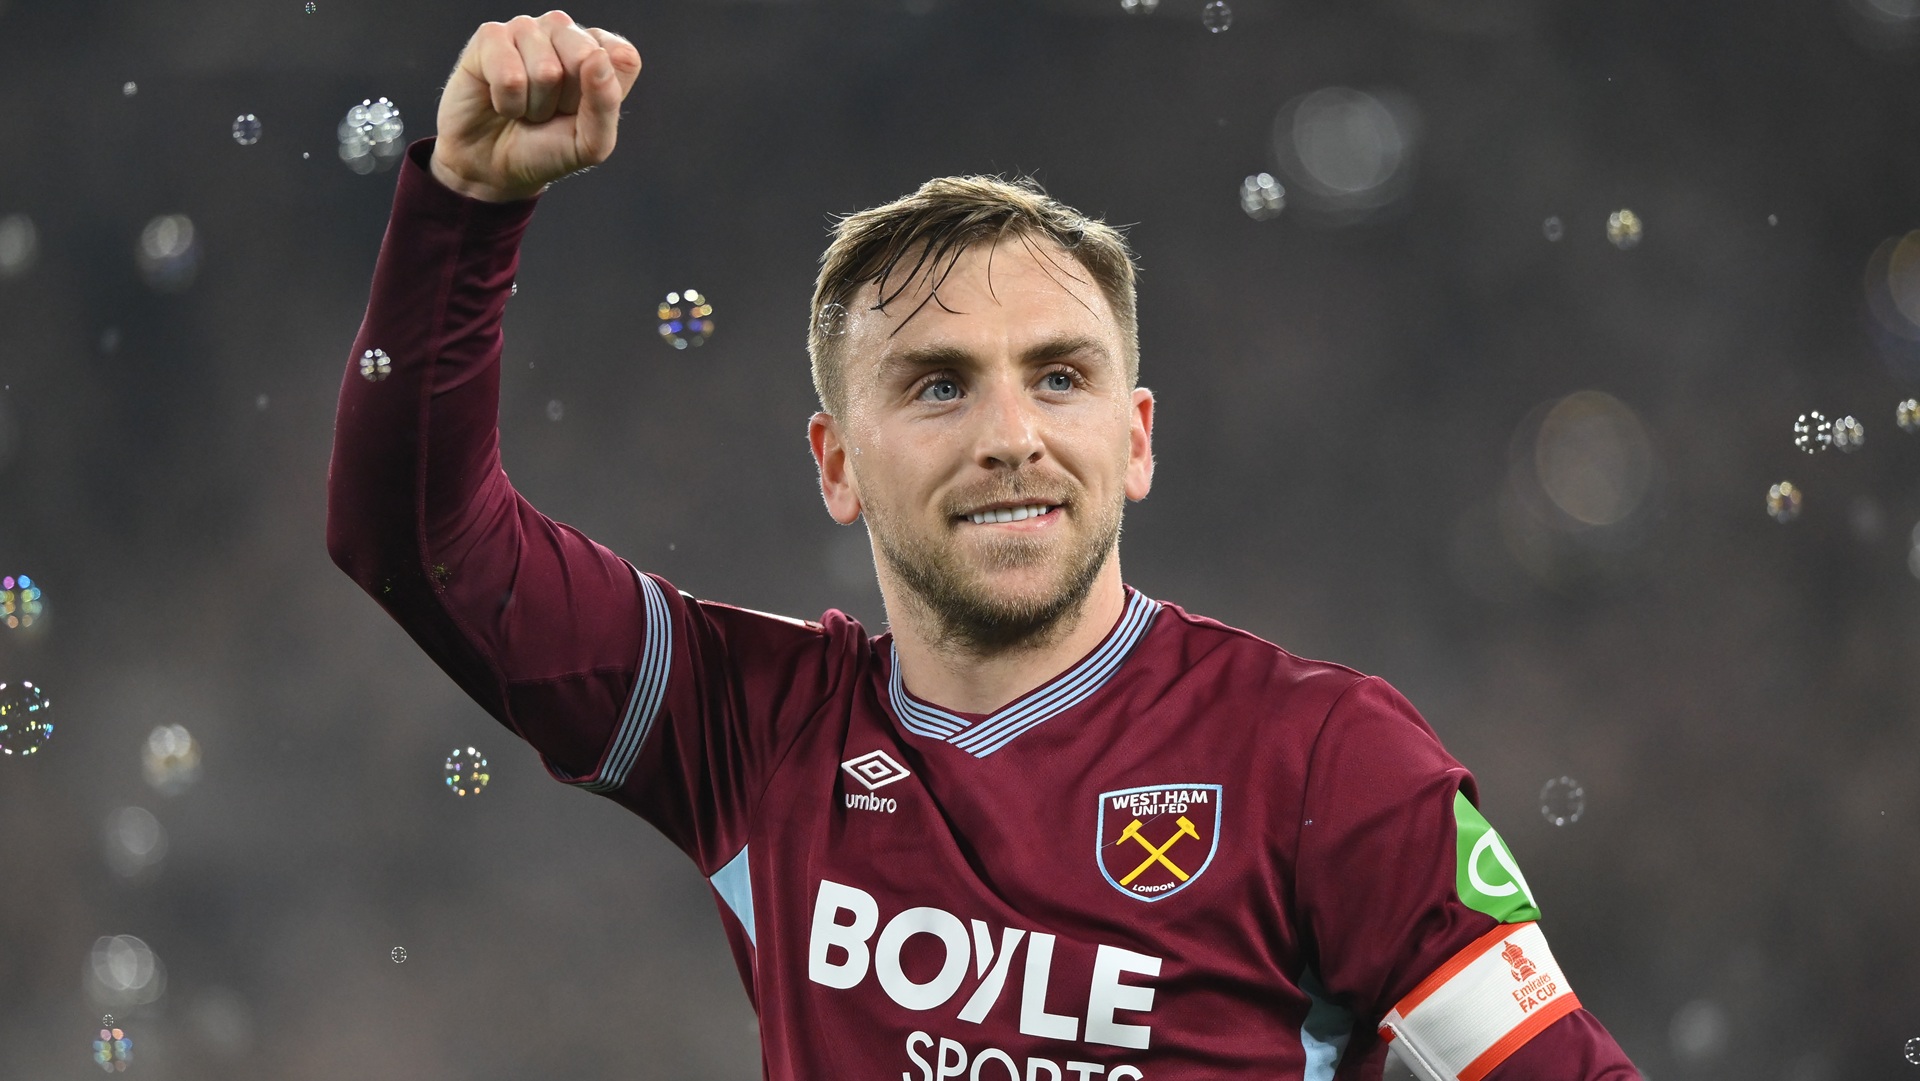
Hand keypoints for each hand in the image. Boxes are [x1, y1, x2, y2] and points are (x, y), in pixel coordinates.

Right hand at [430, 10, 642, 202]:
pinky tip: (501, 101)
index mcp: (598, 51)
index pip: (623, 59)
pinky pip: (508, 75)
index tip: (582, 111)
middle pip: (585, 57)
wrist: (493, 167)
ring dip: (534, 105)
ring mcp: (527, 29)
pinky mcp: (490, 37)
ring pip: (545, 70)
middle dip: (566, 100)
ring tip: (525, 108)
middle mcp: (565, 31)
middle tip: (552, 111)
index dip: (603, 96)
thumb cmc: (546, 149)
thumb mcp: (590, 142)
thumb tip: (597, 57)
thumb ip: (606, 103)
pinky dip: (507, 103)